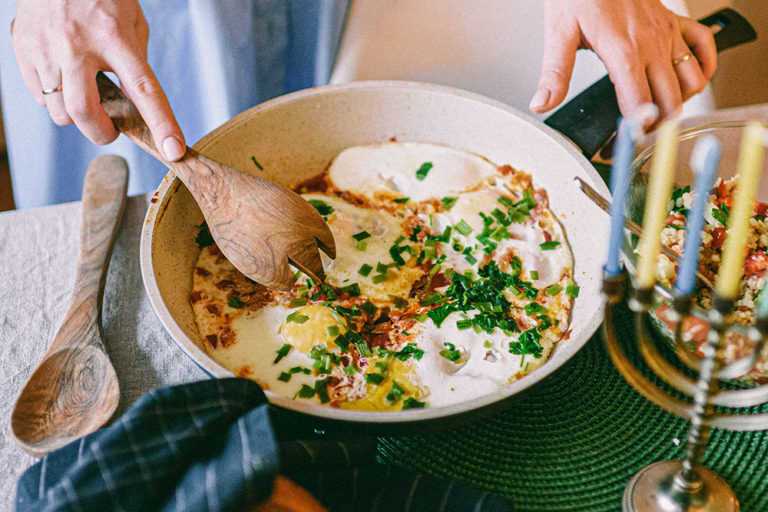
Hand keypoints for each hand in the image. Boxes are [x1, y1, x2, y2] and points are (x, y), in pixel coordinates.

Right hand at [11, 0, 185, 159]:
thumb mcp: (131, 22)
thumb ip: (136, 62)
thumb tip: (137, 103)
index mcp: (114, 37)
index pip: (143, 89)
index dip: (161, 124)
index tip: (173, 150)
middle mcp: (77, 45)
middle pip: (85, 113)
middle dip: (101, 134)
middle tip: (111, 131)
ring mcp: (46, 48)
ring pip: (59, 112)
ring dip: (77, 116)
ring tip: (86, 95)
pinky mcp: (23, 49)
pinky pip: (40, 96)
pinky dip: (55, 98)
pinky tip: (64, 77)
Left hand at [529, 0, 716, 120]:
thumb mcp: (559, 33)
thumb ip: (554, 72)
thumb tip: (543, 103)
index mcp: (624, 53)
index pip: (640, 105)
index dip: (636, 131)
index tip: (627, 144)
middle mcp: (652, 45)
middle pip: (671, 100)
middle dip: (659, 124)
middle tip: (641, 134)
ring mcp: (667, 33)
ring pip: (692, 79)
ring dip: (681, 101)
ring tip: (658, 112)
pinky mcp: (674, 21)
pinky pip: (704, 46)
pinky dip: (703, 67)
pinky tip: (687, 80)